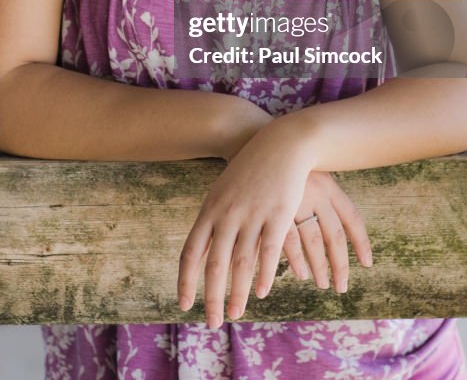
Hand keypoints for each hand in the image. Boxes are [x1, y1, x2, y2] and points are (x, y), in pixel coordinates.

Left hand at [177, 121, 312, 327]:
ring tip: (236, 315)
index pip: (191, 252)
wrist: (281, 144)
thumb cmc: (251, 169)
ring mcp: (252, 214)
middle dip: (212, 298)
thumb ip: (214, 221)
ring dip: (237, 294)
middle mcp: (227, 214)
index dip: (186, 281)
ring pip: (241, 263)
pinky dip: (264, 275)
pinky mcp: (278, 214)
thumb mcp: (224, 191)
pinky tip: (261, 293)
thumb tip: (203, 251)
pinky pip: (269, 251)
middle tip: (212, 323)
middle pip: (214, 265)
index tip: (185, 305)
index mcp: (210, 210)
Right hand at [281, 170, 372, 295]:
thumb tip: (333, 218)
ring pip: (314, 242)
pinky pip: (289, 241)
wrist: (246, 138)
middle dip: (340, 265)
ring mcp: (293, 201)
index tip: (368, 263)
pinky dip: (296, 260)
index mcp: (327, 183)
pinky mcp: (272, 208)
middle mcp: (314, 193)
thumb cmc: (279, 159)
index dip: (361, 242)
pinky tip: (301, 274)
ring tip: (323, 284)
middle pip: (334, 236)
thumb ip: (321, 193)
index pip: (351, 217)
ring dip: (319, 268)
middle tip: (342, 287)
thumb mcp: (307, 169)